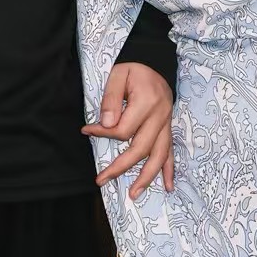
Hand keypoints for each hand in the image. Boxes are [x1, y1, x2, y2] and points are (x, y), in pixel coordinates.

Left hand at [81, 61, 174, 199]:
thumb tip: (105, 125)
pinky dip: (169, 170)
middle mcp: (160, 117)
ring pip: (159, 156)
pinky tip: (168, 186)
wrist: (155, 62)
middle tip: (101, 179)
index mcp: (147, 103)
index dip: (103, 134)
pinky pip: (170, 152)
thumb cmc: (134, 69)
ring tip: (134, 194)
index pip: (123, 129)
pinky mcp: (168, 128)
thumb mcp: (118, 75)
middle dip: (120, 167)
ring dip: (147, 177)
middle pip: (140, 148)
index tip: (87, 130)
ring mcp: (166, 124)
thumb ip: (111, 99)